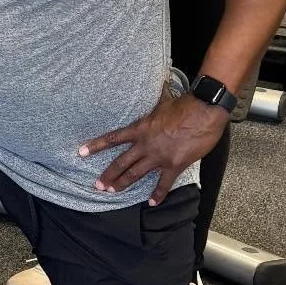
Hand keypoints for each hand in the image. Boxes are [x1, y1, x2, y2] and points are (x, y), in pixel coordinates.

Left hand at [78, 90, 228, 203]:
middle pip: (121, 162)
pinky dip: (158, 194)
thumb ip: (153, 99)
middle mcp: (145, 145)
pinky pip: (164, 183)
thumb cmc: (184, 104)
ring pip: (136, 174)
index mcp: (140, 129)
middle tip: (98, 185)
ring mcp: (159, 156)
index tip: (81, 152)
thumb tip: (156, 82)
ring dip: (123, 184)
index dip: (96, 146)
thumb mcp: (161, 101)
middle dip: (108, 175)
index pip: (113, 139)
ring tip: (112, 192)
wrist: (204, 113)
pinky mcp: (174, 165)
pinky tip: (152, 203)